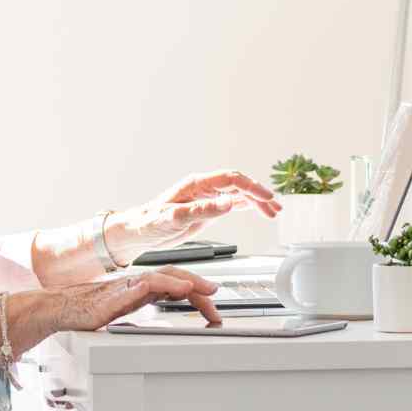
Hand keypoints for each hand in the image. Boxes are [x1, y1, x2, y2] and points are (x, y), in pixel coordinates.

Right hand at [40, 266, 222, 329]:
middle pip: (171, 275)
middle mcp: (135, 283)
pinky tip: (164, 289)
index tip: (212, 300)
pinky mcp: (111, 297)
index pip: (174, 282)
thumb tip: (165, 308)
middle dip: (196, 283)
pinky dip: (151, 287)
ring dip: (179, 283)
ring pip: (157, 278)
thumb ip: (143, 304)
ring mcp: (124, 288)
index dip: (195, 289)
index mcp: (140, 286)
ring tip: (196, 289)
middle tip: (215, 292)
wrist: (60, 309)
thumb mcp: (123, 309)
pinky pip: (134, 288)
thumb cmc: (88, 310)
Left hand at [104, 170, 281, 263]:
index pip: (231, 179)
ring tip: (273, 211)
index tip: (266, 198)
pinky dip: (248, 206)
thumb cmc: (148, 223)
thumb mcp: (173, 219)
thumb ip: (201, 210)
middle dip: (259, 194)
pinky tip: (258, 210)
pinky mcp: (206, 208)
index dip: (251, 187)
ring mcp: (206, 197)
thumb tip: (227, 202)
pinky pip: (232, 203)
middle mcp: (203, 188)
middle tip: (275, 207)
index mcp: (196, 185)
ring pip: (238, 193)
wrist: (136, 232)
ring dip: (256, 201)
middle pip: (238, 184)